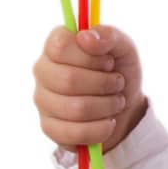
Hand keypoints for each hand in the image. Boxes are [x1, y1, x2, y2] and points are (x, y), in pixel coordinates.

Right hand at [32, 24, 147, 155]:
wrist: (125, 106)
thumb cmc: (118, 70)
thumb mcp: (123, 47)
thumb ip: (108, 35)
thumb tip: (86, 37)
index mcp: (56, 45)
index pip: (60, 46)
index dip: (90, 56)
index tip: (108, 61)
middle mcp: (43, 70)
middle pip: (68, 80)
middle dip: (104, 84)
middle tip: (117, 83)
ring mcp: (42, 100)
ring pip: (75, 109)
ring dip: (107, 106)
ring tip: (116, 101)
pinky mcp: (49, 127)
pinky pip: (74, 133)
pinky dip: (101, 129)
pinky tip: (108, 121)